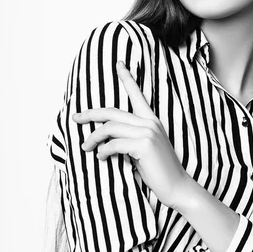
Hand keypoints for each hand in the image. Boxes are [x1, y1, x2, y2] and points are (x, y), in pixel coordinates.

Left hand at [72, 61, 188, 208]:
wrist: (176, 187)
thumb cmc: (158, 172)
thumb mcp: (143, 150)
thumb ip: (129, 139)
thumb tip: (104, 141)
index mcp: (152, 121)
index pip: (137, 95)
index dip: (127, 78)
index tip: (119, 63)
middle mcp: (150, 122)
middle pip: (112, 112)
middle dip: (90, 114)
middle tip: (76, 118)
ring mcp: (147, 132)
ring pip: (109, 128)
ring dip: (93, 138)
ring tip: (86, 147)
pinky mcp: (143, 144)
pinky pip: (113, 144)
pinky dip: (103, 151)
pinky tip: (101, 157)